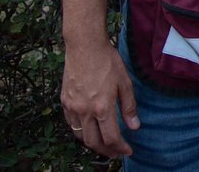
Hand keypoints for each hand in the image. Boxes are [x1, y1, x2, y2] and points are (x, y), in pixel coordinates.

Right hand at [60, 42, 139, 157]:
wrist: (85, 46)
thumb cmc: (107, 61)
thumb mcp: (125, 82)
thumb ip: (129, 107)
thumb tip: (134, 127)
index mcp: (102, 107)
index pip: (111, 138)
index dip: (120, 148)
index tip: (128, 150)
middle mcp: (85, 111)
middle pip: (94, 142)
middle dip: (107, 151)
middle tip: (116, 153)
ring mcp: (72, 107)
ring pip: (80, 136)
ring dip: (92, 144)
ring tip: (104, 144)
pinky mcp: (64, 101)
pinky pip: (71, 124)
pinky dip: (80, 132)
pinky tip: (88, 130)